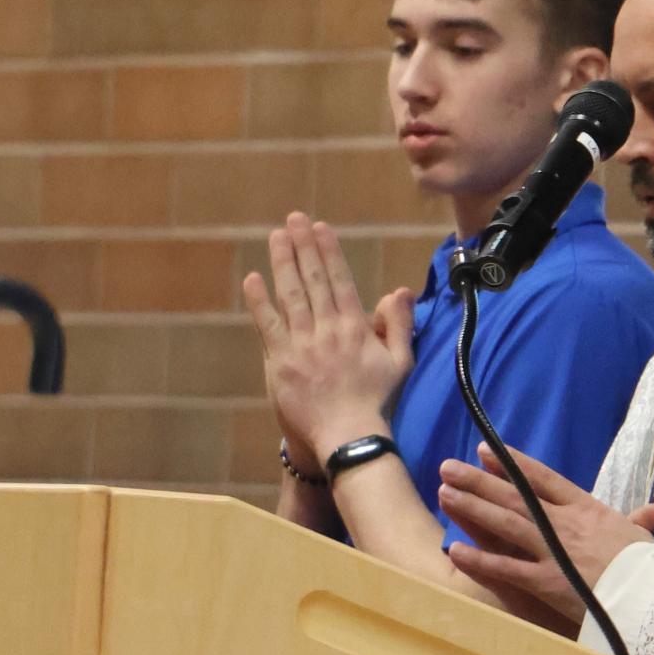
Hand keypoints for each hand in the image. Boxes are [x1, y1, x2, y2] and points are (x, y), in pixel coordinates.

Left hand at [242, 213, 414, 461]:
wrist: (348, 436)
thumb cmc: (376, 401)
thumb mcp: (400, 362)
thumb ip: (399, 324)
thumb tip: (399, 290)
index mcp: (356, 328)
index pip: (340, 280)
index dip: (329, 251)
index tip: (320, 227)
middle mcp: (328, 330)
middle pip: (313, 280)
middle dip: (303, 246)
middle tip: (294, 218)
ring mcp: (303, 345)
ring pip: (290, 295)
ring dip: (283, 263)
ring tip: (277, 236)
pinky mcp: (281, 362)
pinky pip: (268, 325)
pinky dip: (259, 301)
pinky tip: (253, 278)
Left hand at [437, 445, 653, 619]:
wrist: (652, 596)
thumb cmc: (649, 567)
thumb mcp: (642, 538)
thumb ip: (637, 523)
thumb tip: (651, 511)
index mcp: (586, 508)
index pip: (542, 479)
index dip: (512, 464)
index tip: (487, 450)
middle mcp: (564, 523)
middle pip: (515, 495)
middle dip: (479, 480)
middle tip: (449, 467)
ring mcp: (553, 551)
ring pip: (506, 522)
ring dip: (472, 507)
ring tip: (445, 492)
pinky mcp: (546, 581)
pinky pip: (507, 568)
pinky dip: (480, 559)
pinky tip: (456, 550)